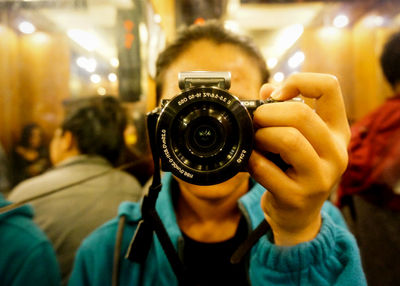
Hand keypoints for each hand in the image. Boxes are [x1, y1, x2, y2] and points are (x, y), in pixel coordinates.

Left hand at [248, 73, 349, 245]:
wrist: (296, 214)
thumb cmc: (293, 169)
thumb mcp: (296, 138)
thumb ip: (282, 111)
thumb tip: (265, 89)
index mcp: (338, 131)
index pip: (330, 87)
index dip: (298, 82)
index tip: (275, 95)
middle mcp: (337, 152)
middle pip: (301, 115)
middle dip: (267, 113)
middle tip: (255, 120)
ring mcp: (320, 177)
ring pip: (288, 139)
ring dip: (261, 136)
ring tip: (255, 141)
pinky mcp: (298, 197)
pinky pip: (266, 169)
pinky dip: (251, 161)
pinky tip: (251, 162)